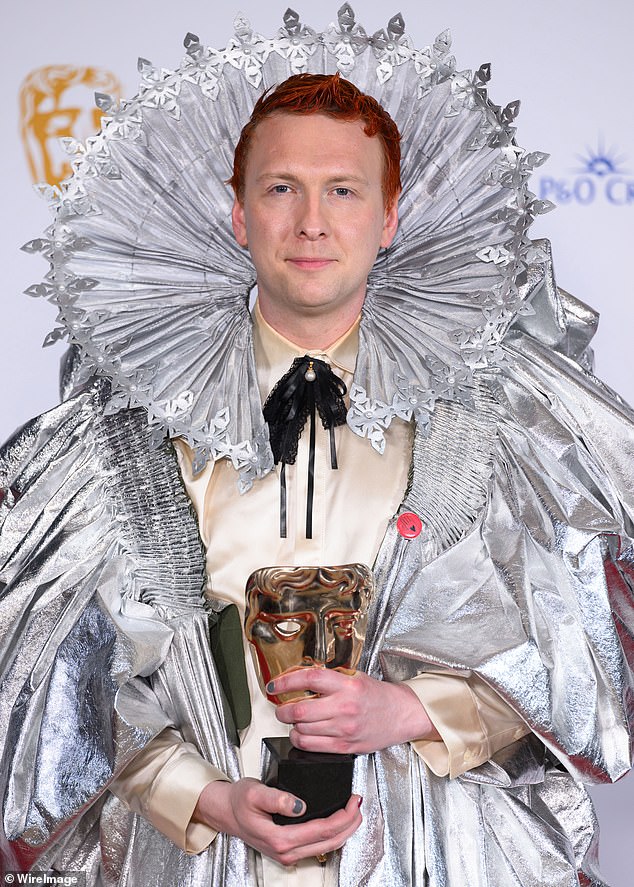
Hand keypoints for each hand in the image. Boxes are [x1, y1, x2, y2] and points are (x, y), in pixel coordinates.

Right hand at [193, 777, 361, 864]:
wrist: (225, 812)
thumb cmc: (238, 801)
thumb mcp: (254, 793)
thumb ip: (276, 798)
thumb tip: (299, 805)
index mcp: (280, 838)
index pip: (322, 830)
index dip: (343, 816)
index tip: (353, 801)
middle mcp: (286, 851)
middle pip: (329, 841)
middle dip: (350, 824)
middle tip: (359, 804)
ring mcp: (288, 854)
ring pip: (326, 846)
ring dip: (344, 830)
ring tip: (354, 812)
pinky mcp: (288, 850)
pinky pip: (318, 845)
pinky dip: (333, 834)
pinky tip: (338, 821)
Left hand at [272, 668, 439, 754]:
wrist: (402, 714)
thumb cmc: (378, 695)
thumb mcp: (354, 677)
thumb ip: (328, 679)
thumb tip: (297, 679)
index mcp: (346, 685)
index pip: (308, 679)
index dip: (286, 681)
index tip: (274, 685)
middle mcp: (344, 707)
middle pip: (299, 710)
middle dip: (281, 710)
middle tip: (279, 707)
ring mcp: (344, 730)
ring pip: (301, 730)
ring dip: (291, 726)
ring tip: (294, 721)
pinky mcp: (345, 747)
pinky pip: (311, 747)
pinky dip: (300, 740)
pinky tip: (302, 734)